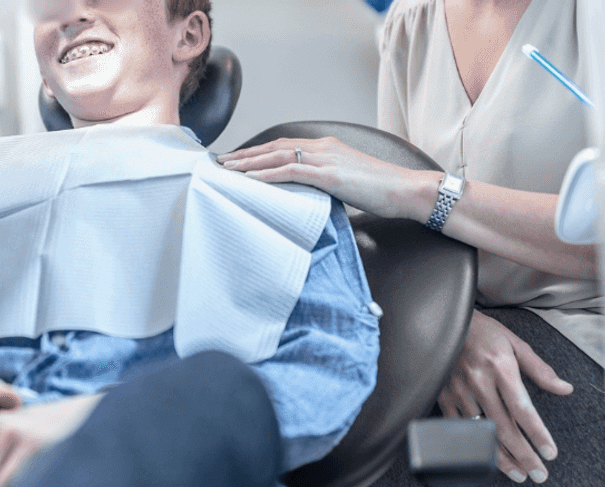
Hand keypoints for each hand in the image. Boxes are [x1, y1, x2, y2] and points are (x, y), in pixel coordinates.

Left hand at [216, 137, 439, 219]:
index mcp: (327, 147)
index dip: (259, 152)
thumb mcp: (347, 183)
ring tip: (227, 170)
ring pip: (278, 157)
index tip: (238, 160)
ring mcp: (326, 158)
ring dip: (249, 163)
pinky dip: (267, 175)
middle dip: (246, 155)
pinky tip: (250, 180)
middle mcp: (324, 147)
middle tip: (222, 162)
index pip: (285, 145)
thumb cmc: (382, 190)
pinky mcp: (329, 174)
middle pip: (275, 147)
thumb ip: (324, 183)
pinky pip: (291, 172)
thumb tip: (306, 196)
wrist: (408, 190)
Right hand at [438, 311, 573, 482]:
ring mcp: (459, 392)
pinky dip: (472, 445)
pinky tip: (485, 458)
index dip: (537, 434)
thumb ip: (539, 369)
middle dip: (523, 455)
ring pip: (481, 432)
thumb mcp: (515, 343)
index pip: (523, 409)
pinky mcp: (443, 396)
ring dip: (501, 457)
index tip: (550, 453)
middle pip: (504, 428)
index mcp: (500, 368)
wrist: (440, 322)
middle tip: (538, 474)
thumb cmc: (481, 331)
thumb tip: (564, 388)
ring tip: (518, 474)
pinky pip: (458, 427)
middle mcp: (479, 383)